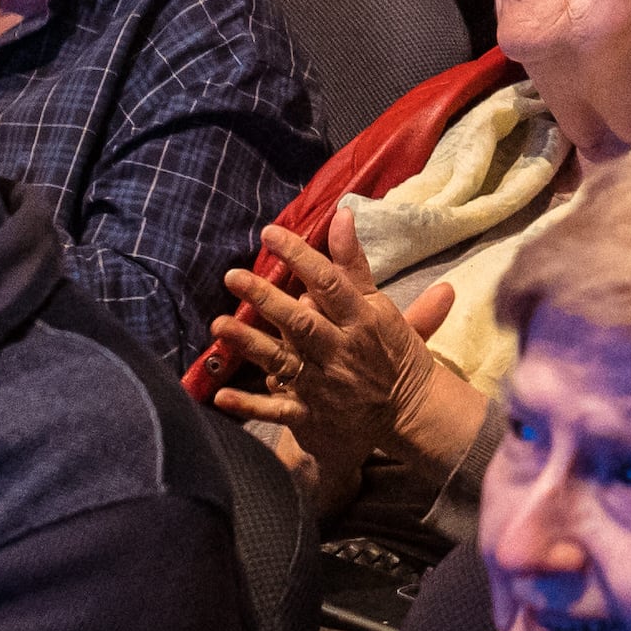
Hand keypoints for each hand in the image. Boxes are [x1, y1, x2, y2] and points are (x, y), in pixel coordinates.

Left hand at [207, 230, 460, 512]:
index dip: (299, 257)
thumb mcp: (380, 305)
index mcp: (361, 320)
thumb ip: (353, 264)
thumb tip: (341, 214)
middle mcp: (341, 350)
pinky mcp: (312, 416)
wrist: (412, 412)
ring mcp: (324, 385)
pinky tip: (221, 396)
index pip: (329, 283)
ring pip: (283, 361)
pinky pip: (277, 412)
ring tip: (218, 325)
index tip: (269, 233)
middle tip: (232, 276)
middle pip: (301, 322)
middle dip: (266, 299)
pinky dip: (250, 406)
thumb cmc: (393, 352)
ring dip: (250, 344)